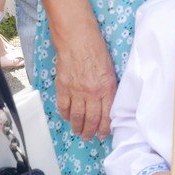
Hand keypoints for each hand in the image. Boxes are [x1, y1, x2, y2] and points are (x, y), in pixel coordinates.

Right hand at [52, 23, 115, 139]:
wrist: (77, 37)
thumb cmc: (96, 48)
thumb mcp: (111, 69)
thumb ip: (109, 87)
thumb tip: (107, 103)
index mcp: (107, 88)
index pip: (107, 116)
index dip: (104, 129)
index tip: (103, 134)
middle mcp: (92, 93)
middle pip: (91, 120)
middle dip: (90, 132)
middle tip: (89, 137)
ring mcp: (76, 91)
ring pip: (76, 117)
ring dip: (77, 127)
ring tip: (78, 132)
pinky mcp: (63, 86)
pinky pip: (63, 106)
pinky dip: (65, 115)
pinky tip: (67, 118)